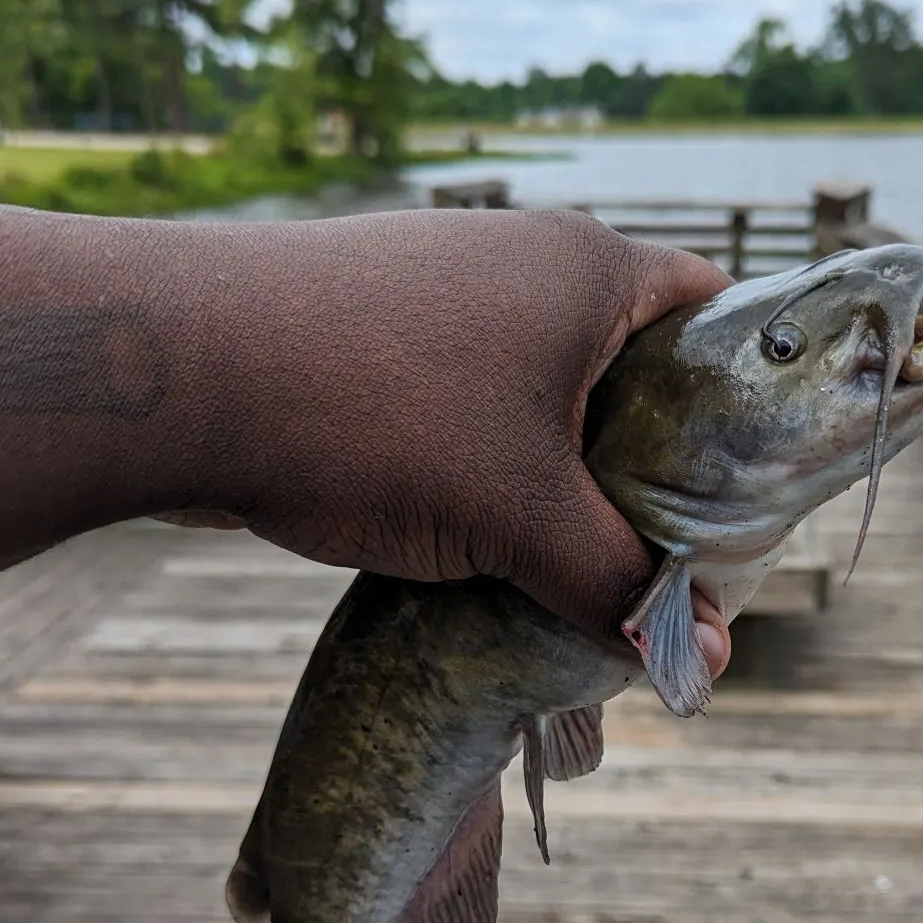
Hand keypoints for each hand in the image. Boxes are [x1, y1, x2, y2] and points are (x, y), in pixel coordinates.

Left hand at [189, 209, 732, 666]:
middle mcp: (525, 258)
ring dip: (560, 461)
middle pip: (630, 355)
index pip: (714, 309)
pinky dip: (488, 453)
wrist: (174, 373)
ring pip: (543, 383)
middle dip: (649, 450)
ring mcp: (445, 288)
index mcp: (590, 269)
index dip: (746, 392)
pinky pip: (471, 393)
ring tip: (568, 547)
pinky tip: (473, 526)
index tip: (749, 480)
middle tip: (661, 538)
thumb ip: (619, 584)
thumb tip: (706, 664)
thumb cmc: (375, 418)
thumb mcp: (517, 515)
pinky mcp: (381, 326)